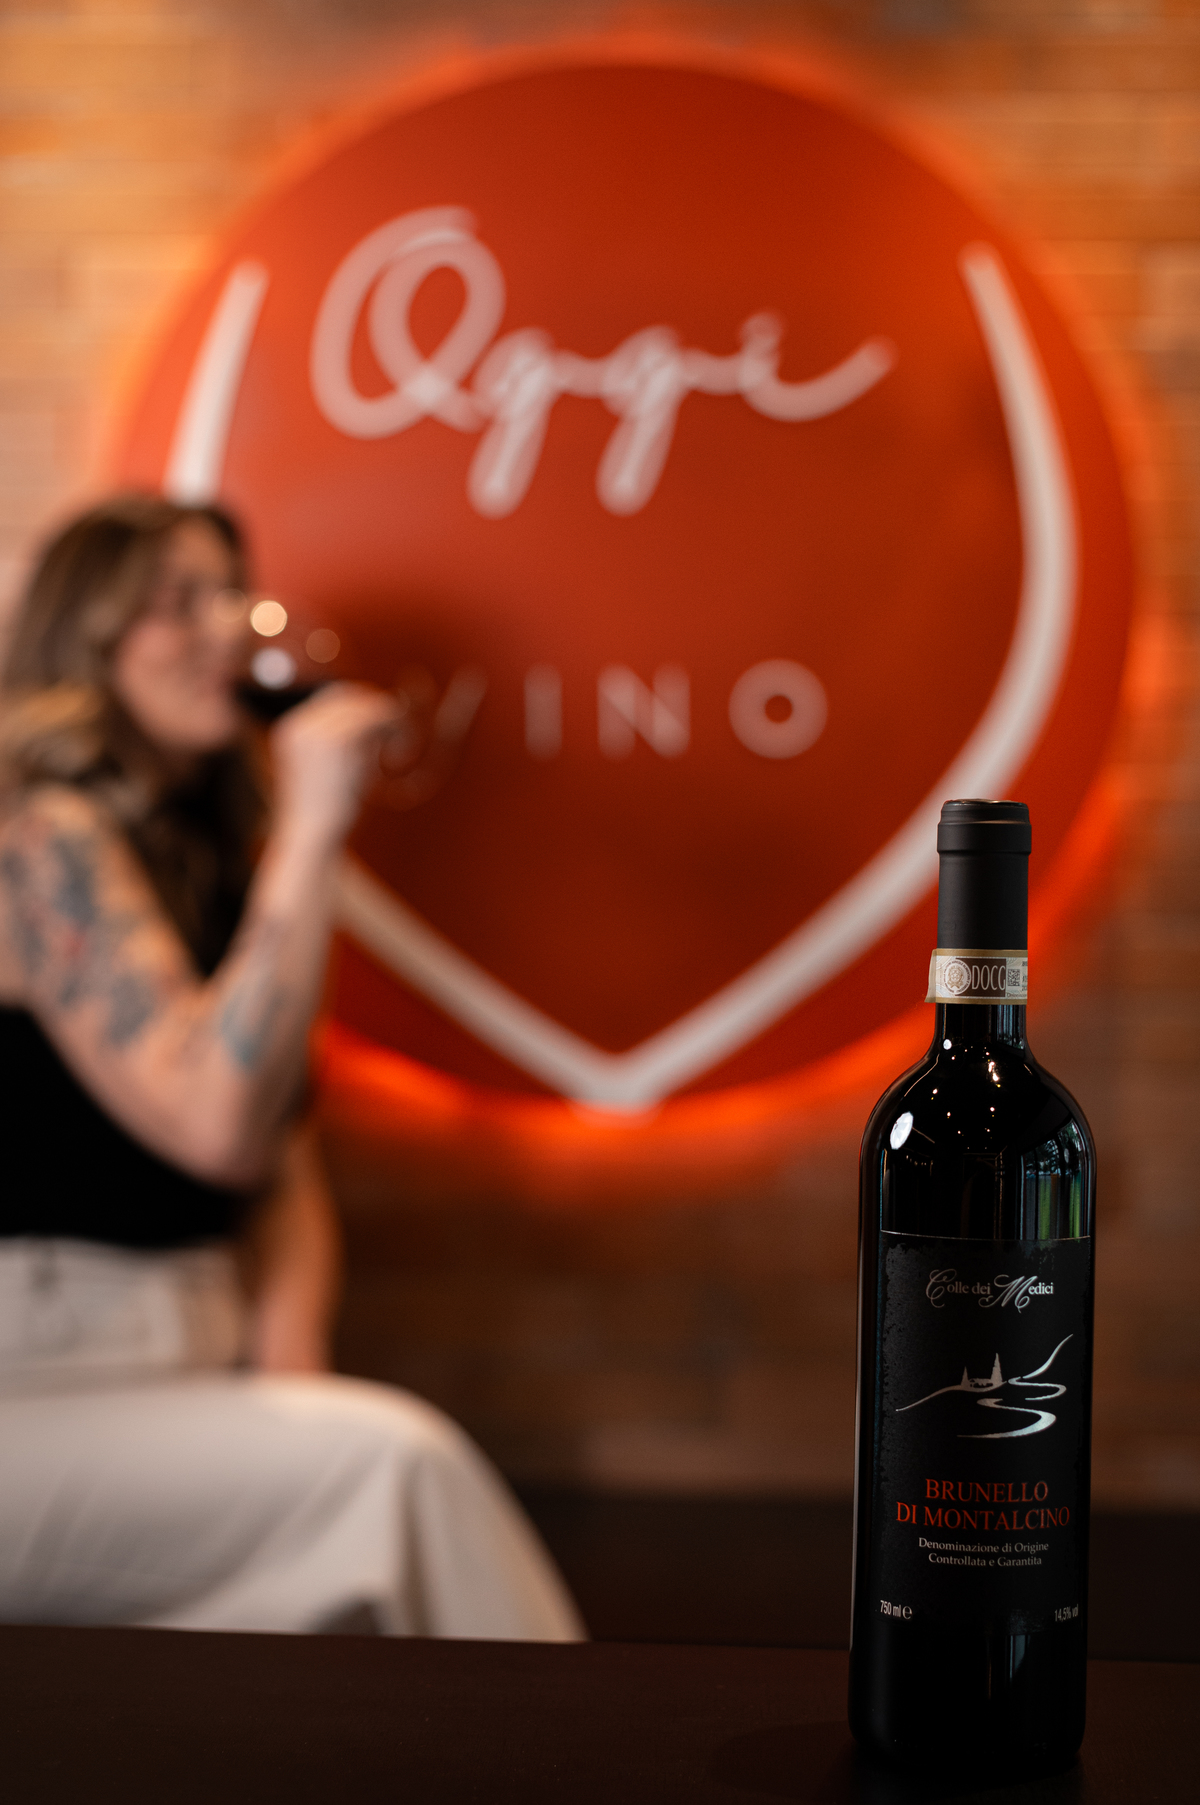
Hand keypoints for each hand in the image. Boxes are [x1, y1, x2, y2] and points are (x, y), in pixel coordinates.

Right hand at [269, 682, 402, 848]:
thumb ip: (349, 744)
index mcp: (289, 730)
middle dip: (375, 708)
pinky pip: (373, 719)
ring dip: (386, 720)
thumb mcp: (332, 771)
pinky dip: (392, 726)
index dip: (361, 705)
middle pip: (347, 696)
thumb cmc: (326, 814)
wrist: (311, 836)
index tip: (384, 721)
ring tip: (400, 742)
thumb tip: (379, 721)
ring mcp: (315, 730)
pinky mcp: (337, 741)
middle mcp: (298, 724)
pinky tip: (399, 748)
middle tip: (398, 729)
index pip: (330, 699)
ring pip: (363, 707)